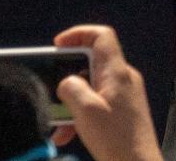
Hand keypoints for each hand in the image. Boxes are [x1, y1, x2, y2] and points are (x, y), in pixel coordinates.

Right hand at [52, 25, 162, 160]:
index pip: (101, 36)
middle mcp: (122, 79)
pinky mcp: (122, 111)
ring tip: (58, 125)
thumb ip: (71, 88)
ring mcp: (123, 95)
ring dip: (71, 104)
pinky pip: (96, 104)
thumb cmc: (116, 140)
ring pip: (90, 87)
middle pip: (90, 63)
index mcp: (116, 72)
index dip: (78, 34)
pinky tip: (68, 134)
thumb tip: (66, 82)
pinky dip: (80, 116)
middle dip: (67, 78)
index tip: (58, 45)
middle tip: (52, 92)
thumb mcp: (85, 111)